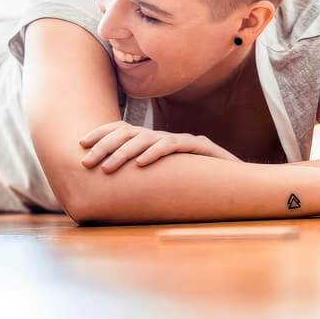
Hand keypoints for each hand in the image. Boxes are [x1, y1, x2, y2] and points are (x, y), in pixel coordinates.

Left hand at [79, 121, 240, 173]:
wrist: (239, 182)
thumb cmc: (197, 184)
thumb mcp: (163, 180)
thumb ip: (141, 180)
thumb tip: (109, 188)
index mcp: (155, 141)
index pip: (122, 129)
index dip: (101, 133)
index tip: (80, 143)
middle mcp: (165, 137)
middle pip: (129, 133)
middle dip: (104, 146)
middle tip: (86, 162)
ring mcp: (182, 140)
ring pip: (146, 138)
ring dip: (123, 153)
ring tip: (107, 167)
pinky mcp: (199, 147)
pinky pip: (172, 146)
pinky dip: (155, 153)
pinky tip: (141, 164)